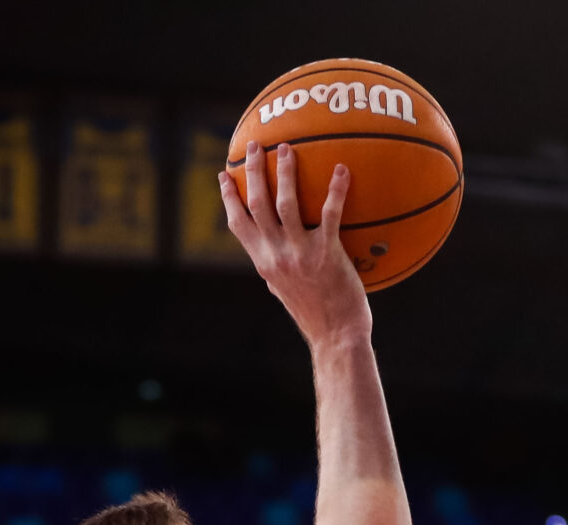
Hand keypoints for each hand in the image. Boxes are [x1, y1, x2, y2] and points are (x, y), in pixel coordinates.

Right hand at [219, 141, 368, 347]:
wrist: (336, 335)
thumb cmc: (315, 313)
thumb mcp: (285, 289)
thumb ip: (276, 265)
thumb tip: (273, 248)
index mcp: (262, 262)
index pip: (238, 223)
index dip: (229, 196)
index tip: (225, 173)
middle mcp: (275, 255)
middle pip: (256, 204)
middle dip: (253, 171)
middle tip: (256, 145)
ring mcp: (299, 254)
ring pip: (286, 203)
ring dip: (286, 172)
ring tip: (288, 149)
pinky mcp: (327, 253)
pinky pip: (329, 214)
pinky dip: (336, 190)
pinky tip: (342, 170)